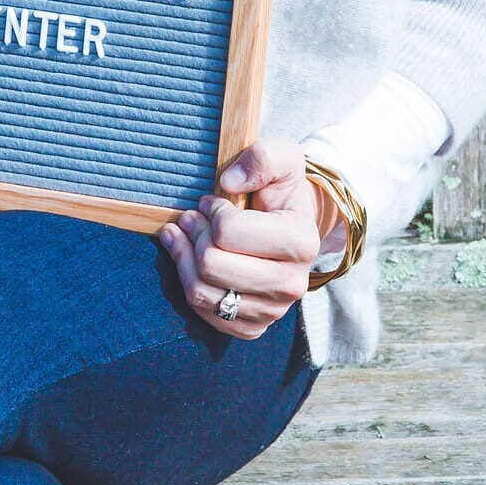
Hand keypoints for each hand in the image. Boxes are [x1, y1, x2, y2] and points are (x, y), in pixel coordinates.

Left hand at [158, 138, 325, 342]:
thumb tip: (230, 182)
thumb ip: (262, 158)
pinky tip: (189, 259)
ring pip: (201, 292)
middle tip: (193, 216)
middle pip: (211, 265)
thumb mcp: (283, 158)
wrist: (293, 226)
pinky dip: (189, 282)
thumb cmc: (282, 191)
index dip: (211, 210)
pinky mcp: (252, 327)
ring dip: (184, 257)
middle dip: (195, 234)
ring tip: (185, 234)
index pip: (228, 232)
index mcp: (301, 243)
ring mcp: (272, 311)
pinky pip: (203, 313)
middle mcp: (292, 285)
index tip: (213, 201)